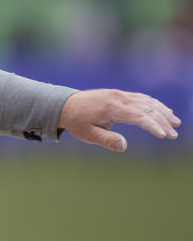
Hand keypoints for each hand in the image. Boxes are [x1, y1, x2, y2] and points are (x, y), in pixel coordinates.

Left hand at [58, 89, 180, 151]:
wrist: (65, 105)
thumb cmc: (77, 122)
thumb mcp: (88, 135)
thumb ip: (106, 140)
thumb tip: (124, 146)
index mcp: (111, 108)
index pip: (137, 116)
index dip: (152, 125)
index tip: (163, 135)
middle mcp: (118, 98)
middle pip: (146, 108)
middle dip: (162, 121)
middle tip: (173, 134)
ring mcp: (119, 94)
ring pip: (146, 101)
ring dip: (162, 111)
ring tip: (175, 123)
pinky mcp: (119, 94)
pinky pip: (141, 98)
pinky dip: (154, 105)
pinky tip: (163, 112)